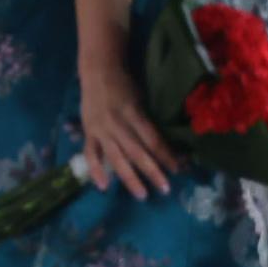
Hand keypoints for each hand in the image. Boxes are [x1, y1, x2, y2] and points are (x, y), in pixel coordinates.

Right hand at [78, 54, 174, 199]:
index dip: (166, 155)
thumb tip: (162, 146)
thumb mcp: (140, 99)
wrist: (97, 72)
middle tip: (165, 189)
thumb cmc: (125, 84)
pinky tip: (104, 186)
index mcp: (133, 113)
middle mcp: (117, 124)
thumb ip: (147, 122)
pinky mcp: (89, 132)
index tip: (178, 170)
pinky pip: (91, 154)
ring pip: (116, 157)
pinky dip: (96, 170)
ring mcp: (100, 129)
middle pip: (137, 152)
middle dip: (152, 171)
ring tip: (142, 194)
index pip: (152, 139)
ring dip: (129, 178)